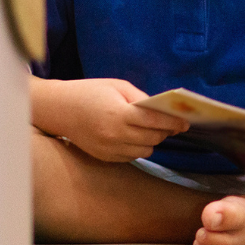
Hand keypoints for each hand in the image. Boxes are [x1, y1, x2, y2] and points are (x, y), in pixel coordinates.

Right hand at [30, 77, 187, 161]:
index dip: (174, 122)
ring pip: (145, 151)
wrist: (58, 109)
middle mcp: (115, 135)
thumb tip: (163, 110)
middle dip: (165, 131)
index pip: (156, 121)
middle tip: (171, 123)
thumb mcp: (117, 86)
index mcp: (119, 114)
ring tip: (151, 129)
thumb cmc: (89, 92)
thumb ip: (141, 99)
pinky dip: (138, 147)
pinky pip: (132, 156)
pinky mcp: (105, 157)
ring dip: (152, 140)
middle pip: (153, 138)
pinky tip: (134, 136)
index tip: (186, 122)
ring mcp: (110, 149)